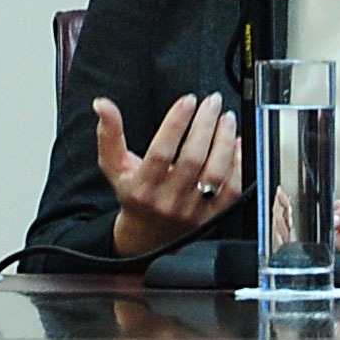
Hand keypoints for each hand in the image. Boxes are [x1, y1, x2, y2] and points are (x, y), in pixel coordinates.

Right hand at [93, 93, 238, 257]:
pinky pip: (231, 190)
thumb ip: (109, 134)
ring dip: (223, 141)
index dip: (176, 124)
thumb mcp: (114, 167)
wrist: (148, 239)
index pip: (161, 152)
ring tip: (226, 118)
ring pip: (214, 173)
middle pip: (192, 159)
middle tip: (212, 102)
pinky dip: (237, 164)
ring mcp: (192, 211)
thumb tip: (102, 104)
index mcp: (141, 189)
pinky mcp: (212, 217)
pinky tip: (237, 143)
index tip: (187, 101)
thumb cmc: (134, 196)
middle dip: (205, 125)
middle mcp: (167, 201)